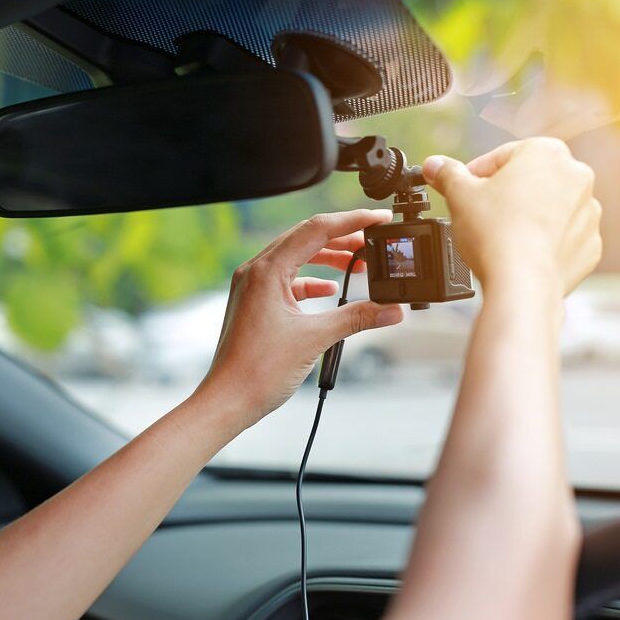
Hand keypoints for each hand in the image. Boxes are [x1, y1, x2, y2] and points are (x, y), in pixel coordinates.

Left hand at [197, 210, 403, 429]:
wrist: (228, 401)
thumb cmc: (257, 371)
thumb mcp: (315, 339)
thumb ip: (356, 318)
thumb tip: (391, 309)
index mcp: (267, 270)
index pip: (316, 229)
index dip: (352, 221)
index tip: (378, 218)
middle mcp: (256, 271)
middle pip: (306, 238)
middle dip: (343, 237)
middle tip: (373, 240)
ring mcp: (252, 286)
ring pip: (296, 258)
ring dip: (328, 258)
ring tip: (357, 264)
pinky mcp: (254, 303)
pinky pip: (287, 280)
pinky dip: (311, 281)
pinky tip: (329, 290)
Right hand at [421, 137, 601, 296]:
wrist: (522, 285)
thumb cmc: (495, 234)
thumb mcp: (459, 195)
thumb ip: (448, 174)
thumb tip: (434, 166)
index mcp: (547, 152)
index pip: (502, 157)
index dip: (476, 175)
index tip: (463, 191)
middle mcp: (577, 176)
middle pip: (529, 180)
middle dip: (505, 195)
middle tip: (480, 215)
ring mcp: (589, 213)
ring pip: (549, 209)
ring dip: (527, 218)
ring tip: (501, 237)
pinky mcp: (589, 245)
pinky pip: (562, 238)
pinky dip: (544, 243)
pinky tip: (521, 253)